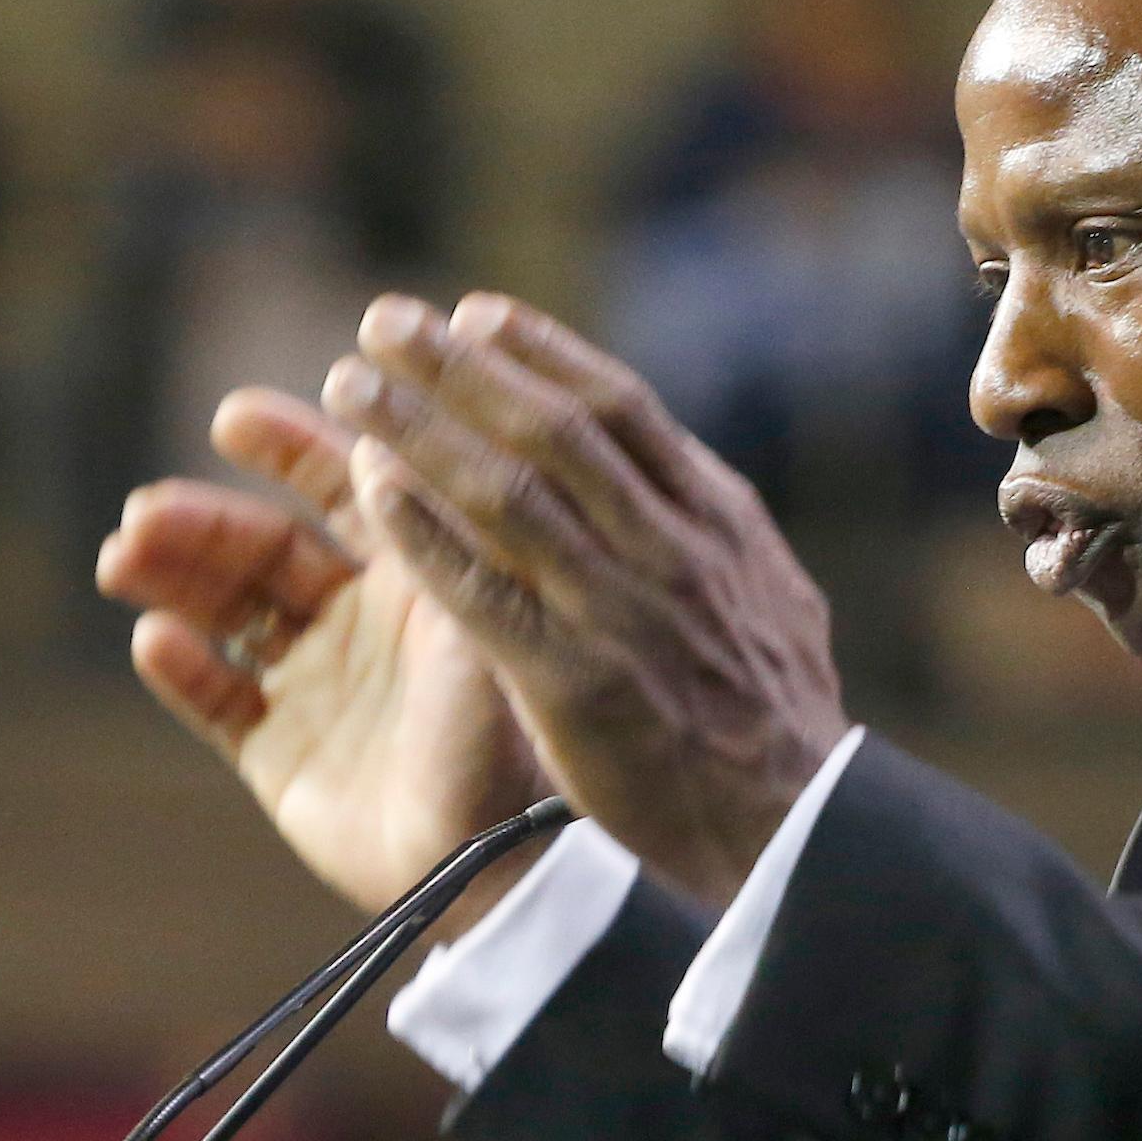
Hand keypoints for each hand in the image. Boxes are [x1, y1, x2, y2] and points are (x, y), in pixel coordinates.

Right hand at [97, 388, 550, 912]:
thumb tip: (382, 439)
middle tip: (145, 510)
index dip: (288, 446)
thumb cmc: (513, 735)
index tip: (233, 416)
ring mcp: (317, 682)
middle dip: (201, 520)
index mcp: (418, 572)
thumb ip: (436, 537)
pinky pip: (216, 699)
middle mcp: (361, 617)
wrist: (500, 863)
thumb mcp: (485, 622)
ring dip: (171, 577)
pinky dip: (181, 668)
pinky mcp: (281, 751)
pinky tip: (156, 641)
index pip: (343, 485)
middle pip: (264, 545)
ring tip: (122, 557)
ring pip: (224, 610)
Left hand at [321, 291, 848, 906]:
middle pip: (550, 428)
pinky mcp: (575, 682)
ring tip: (349, 384)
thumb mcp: (769, 593)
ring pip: (507, 492)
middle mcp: (668, 549)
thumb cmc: (773, 718)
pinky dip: (425, 532)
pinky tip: (370, 491)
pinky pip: (483, 592)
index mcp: (715, 520)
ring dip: (421, 428)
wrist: (792, 828)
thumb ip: (709, 526)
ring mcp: (620, 612)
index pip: (621, 406)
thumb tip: (672, 463)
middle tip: (384, 319)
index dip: (543, 352)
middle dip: (461, 367)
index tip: (475, 312)